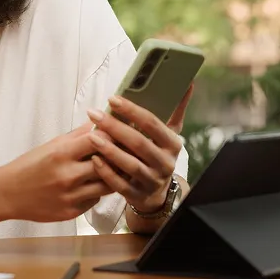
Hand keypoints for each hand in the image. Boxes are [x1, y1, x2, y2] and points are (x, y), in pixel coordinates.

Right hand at [2, 122, 113, 222]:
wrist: (8, 194)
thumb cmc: (30, 165)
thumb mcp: (51, 145)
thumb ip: (77, 135)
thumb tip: (100, 122)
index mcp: (61, 154)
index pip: (97, 140)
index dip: (111, 136)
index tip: (120, 133)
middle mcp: (67, 176)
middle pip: (107, 165)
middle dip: (118, 157)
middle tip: (126, 152)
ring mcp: (70, 197)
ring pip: (107, 186)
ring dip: (112, 176)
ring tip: (116, 169)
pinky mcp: (71, 212)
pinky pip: (94, 200)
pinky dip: (97, 192)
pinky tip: (93, 185)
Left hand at [87, 85, 193, 213]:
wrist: (157, 192)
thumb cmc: (158, 153)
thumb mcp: (169, 133)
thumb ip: (176, 108)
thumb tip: (188, 83)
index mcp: (172, 144)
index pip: (152, 123)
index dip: (132, 111)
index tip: (112, 98)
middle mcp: (165, 163)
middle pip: (138, 143)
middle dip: (115, 127)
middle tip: (94, 113)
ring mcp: (152, 181)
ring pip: (130, 164)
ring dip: (109, 150)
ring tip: (91, 135)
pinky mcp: (137, 195)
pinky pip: (120, 185)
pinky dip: (107, 172)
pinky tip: (94, 159)